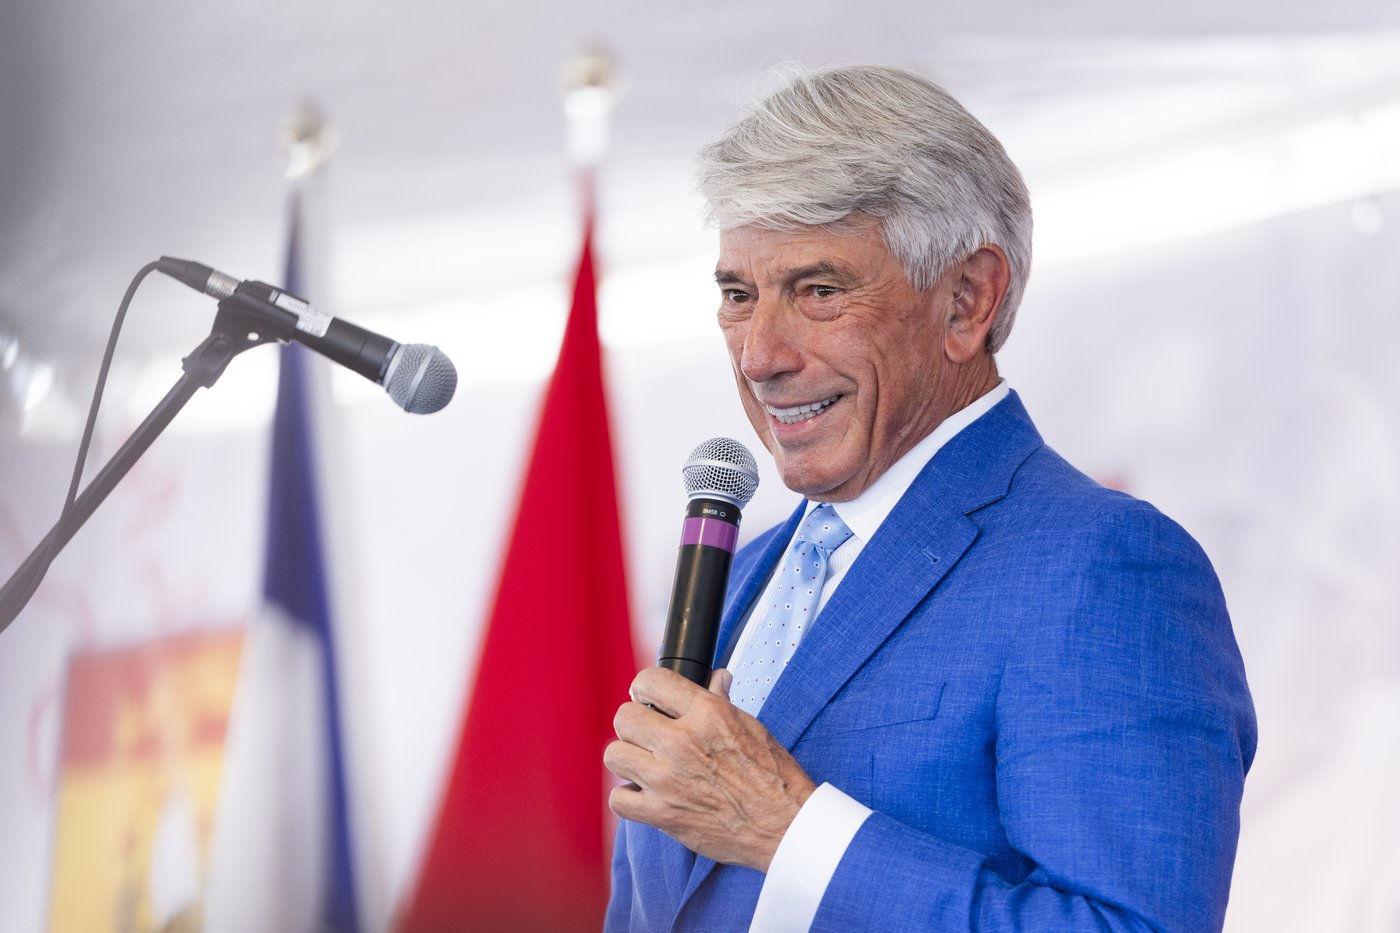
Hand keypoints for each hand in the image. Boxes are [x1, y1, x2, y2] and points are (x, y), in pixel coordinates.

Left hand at [604, 666, 815, 871]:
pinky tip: (644, 793)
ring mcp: (668, 780)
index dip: (644, 686)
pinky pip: (618, 799)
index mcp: (708, 714)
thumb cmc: (773, 777)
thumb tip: (717, 678)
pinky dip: (628, 798)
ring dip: (627, 758)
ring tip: (644, 762)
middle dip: (633, 722)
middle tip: (646, 733)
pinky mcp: (663, 814)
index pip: (652, 680)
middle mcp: (682, 743)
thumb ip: (722, 701)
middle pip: (624, 718)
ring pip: (614, 755)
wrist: (783, 825)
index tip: (645, 696)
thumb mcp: (752, 726)